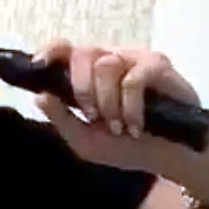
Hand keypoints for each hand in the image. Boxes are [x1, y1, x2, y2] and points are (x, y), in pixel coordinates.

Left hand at [34, 40, 204, 180]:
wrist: (169, 158)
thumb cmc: (129, 148)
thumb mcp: (86, 141)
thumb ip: (62, 119)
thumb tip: (40, 95)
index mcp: (90, 76)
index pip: (66, 50)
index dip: (51, 51)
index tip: (39, 64)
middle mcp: (111, 62)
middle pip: (83, 53)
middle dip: (82, 90)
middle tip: (95, 118)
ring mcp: (134, 60)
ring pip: (106, 64)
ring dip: (108, 102)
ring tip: (120, 126)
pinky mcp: (158, 66)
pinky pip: (133, 79)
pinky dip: (131, 107)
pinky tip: (136, 126)